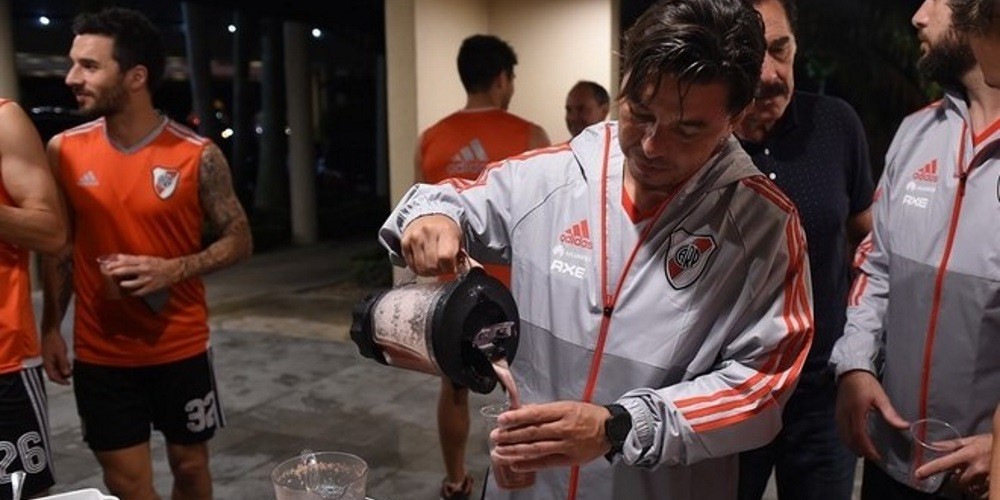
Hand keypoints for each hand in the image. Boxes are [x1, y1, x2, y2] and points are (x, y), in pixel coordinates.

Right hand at [41, 330, 70, 384]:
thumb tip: (66, 374)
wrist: (50, 332)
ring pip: (55, 370)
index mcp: (47, 364)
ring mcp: (48, 360)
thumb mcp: (61, 353)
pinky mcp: (51, 356)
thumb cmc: (54, 342)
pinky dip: (62, 366)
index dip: (60, 381)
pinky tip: (67, 364)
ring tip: (70, 370)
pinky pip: (56, 364)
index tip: (68, 384)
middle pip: (53, 374)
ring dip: (62, 372)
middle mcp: (47, 363)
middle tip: (70, 377)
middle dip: (62, 377)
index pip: (53, 377)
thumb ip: (63, 364)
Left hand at [106, 253, 180, 295]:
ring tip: (121, 284)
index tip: (108, 265)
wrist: (174, 271)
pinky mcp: (150, 288)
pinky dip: (133, 293)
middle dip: (116, 272)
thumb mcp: (147, 258)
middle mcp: (144, 270)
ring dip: (124, 284)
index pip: (126, 261)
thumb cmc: (159, 264)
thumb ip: (133, 259)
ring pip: (131, 284)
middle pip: (126, 271)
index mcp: (144, 261)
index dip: (115, 263)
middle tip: (109, 274)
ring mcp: (147, 280)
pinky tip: (130, 292)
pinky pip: (139, 292)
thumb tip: (119, 257)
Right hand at [400, 214, 463, 275]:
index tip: (452, 268)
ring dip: (429, 272)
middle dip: (440, 271)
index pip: (445, 258)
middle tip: (443, 267)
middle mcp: (427, 233)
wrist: (428, 215)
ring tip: (434, 265)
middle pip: (432, 265)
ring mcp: (414, 238)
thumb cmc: (446, 230)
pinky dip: (419, 269)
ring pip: (421, 268)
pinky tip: (425, 262)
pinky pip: (411, 266)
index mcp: (445, 231)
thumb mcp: (457, 238)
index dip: (450, 268)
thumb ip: (460, 255)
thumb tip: (465, 271)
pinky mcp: (404, 243)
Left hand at [490, 401, 609, 470]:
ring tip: (499, 452)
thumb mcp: (567, 405)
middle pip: (533, 432)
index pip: (536, 414)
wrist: (610, 429)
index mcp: (563, 411)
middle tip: (495, 437)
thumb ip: (544, 410)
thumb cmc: (587, 415)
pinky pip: (546, 462)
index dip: (517, 417)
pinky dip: (530, 464)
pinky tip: (515, 464)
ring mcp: (567, 445)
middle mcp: (564, 428)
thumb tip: (521, 412)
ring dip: (515, 450)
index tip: (501, 420)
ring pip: (537, 448)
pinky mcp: (570, 459)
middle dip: (511, 435)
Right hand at [835, 370, 908, 460]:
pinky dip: (848, 440)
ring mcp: (839, 416)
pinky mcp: (838, 414)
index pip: (859, 436)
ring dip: (853, 447)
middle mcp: (845, 416)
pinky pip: (841, 432)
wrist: (850, 372)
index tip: (877, 457)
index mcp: (856, 412)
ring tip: (865, 452)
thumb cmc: (867, 384)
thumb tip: (905, 426)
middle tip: (873, 457)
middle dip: (860, 451)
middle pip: (850, 440)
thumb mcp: (881, 397)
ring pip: (844, 437)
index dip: (867, 448)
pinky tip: (855, 441)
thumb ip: (890, 414)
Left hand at [915, 433, 990, 496]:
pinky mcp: (993, 486)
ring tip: (974, 474)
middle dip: (956, 478)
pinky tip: (981, 481)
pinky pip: (979, 493)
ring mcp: (985, 479)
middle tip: (962, 471)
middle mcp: (975, 468)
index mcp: (967, 455)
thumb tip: (933, 445)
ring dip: (967, 484)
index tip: (918, 475)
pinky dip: (977, 489)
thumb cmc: (991, 443)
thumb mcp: (972, 440)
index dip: (929, 469)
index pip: (943, 463)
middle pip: (955, 481)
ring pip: (967, 488)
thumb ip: (952, 445)